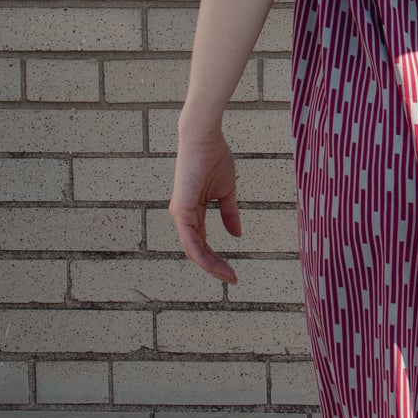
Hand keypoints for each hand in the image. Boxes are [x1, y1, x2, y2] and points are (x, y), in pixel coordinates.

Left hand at [170, 119, 242, 283]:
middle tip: (232, 279)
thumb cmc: (213, 158)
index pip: (202, 243)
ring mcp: (180, 214)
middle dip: (214, 267)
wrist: (205, 139)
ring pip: (193, 250)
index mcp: (191, 212)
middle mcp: (183, 216)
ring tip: (228, 276)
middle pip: (196, 251)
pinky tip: (215, 264)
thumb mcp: (226, 192)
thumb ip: (229, 214)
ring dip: (210, 265)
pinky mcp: (181, 210)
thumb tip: (236, 234)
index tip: (233, 272)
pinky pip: (191, 240)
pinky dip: (203, 255)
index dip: (216, 259)